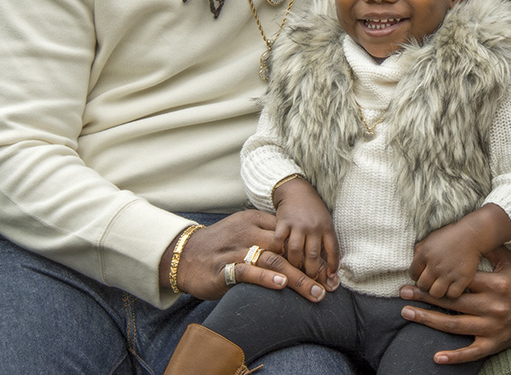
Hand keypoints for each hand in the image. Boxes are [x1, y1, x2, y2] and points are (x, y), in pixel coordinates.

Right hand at [159, 210, 328, 301]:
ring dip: (297, 278)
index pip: (289, 233)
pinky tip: (281, 284)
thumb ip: (266, 235)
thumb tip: (295, 247)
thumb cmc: (219, 244)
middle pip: (286, 247)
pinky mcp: (223, 268)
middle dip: (309, 267)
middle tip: (327, 283)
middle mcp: (248, 232)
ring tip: (315, 291)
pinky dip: (265, 277)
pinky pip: (247, 271)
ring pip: (273, 260)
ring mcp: (236, 250)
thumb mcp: (244, 230)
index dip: (309, 251)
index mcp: (255, 220)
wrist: (184, 255)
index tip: (326, 269)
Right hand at [272, 177, 339, 283]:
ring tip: (294, 270)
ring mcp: (298, 224)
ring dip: (294, 264)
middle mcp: (313, 226)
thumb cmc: (312, 210)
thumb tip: (331, 267)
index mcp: (327, 226)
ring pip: (295, 252)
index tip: (330, 277)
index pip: (333, 250)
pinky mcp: (283, 222)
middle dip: (311, 272)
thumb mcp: (325, 221)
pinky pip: (279, 241)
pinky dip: (278, 251)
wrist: (296, 190)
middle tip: (309, 280)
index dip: (333, 265)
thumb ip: (326, 241)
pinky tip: (279, 256)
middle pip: (313, 256)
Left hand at [399, 246, 510, 364]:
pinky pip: (471, 353)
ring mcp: (492, 328)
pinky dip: (454, 356)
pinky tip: (436, 356)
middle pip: (453, 302)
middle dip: (426, 297)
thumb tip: (472, 236)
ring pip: (455, 325)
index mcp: (496, 285)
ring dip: (429, 319)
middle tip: (404, 293)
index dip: (438, 278)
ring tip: (408, 313)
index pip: (460, 281)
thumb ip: (490, 250)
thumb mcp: (509, 261)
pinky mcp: (493, 344)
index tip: (417, 276)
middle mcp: (493, 307)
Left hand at [410, 203, 510, 298]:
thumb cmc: (450, 235)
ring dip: (438, 291)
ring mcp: (449, 273)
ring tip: (442, 286)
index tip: (423, 275)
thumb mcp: (430, 238)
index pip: (413, 273)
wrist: (472, 234)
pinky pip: (452, 295)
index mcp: (425, 254)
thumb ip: (419, 250)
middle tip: (432, 282)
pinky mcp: (462, 279)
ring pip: (436, 293)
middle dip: (426, 285)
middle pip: (422, 286)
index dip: (417, 276)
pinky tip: (453, 286)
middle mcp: (435, 265)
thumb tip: (413, 261)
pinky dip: (452, 293)